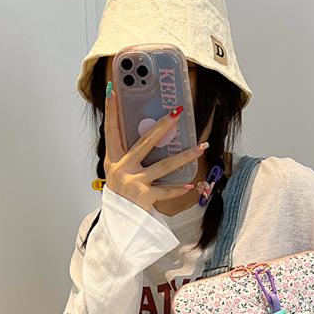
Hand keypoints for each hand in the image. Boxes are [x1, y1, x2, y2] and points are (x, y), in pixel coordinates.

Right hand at [104, 87, 206, 211]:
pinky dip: (178, 190)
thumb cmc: (120, 195)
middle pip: (145, 142)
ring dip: (186, 156)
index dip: (111, 111)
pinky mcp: (144, 197)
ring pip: (164, 165)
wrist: (118, 223)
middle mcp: (122, 168)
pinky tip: (190, 186)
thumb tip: (146, 136)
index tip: (112, 90)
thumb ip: (125, 156)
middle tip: (177, 113)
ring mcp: (134, 182)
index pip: (111, 130)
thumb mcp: (116, 172)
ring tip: (202, 146)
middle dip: (163, 126)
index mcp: (112, 159)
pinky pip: (166, 191)